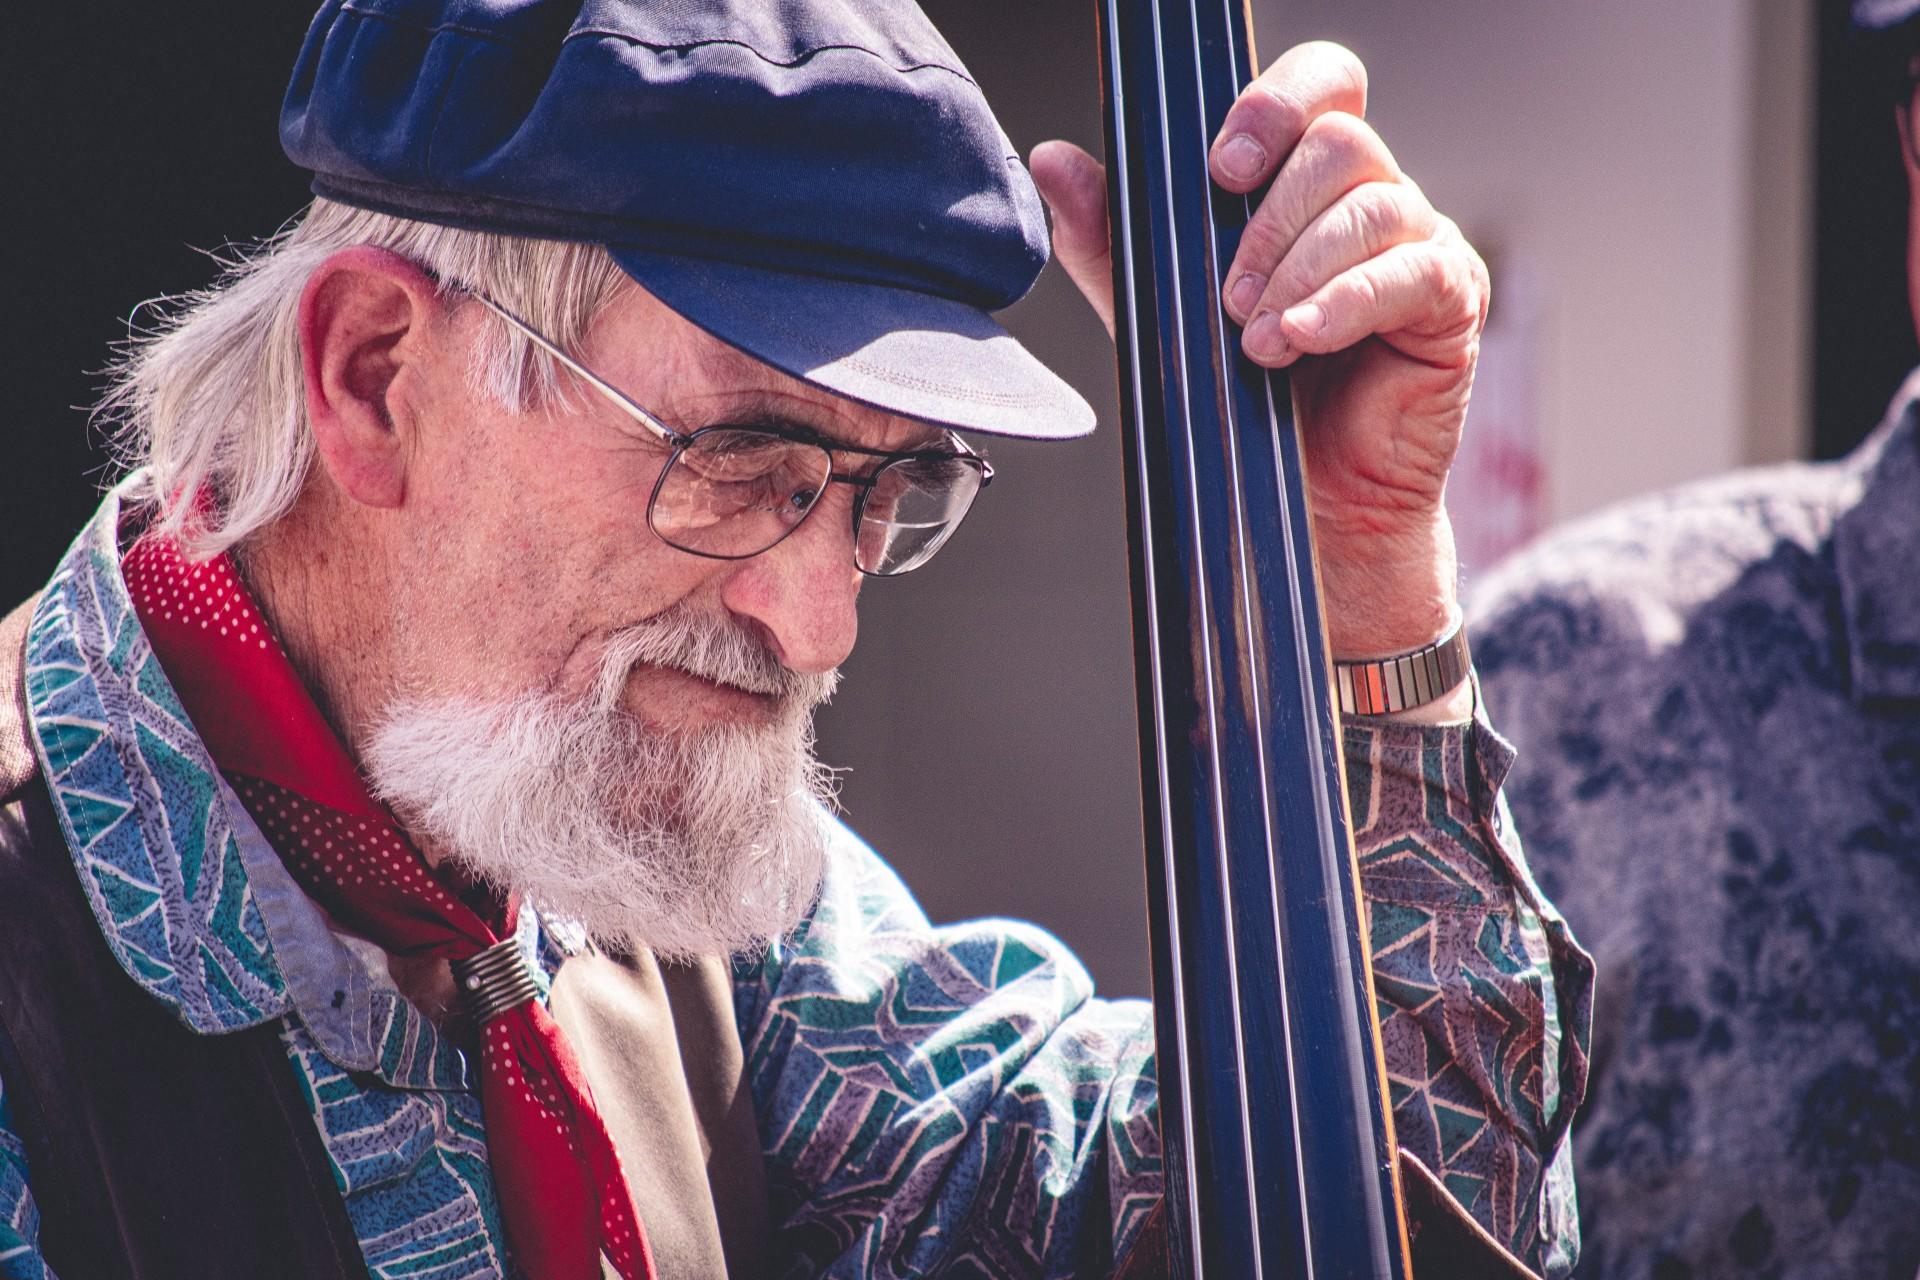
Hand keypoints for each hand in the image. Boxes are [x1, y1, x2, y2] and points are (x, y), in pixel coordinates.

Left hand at [1031, 41, 1486, 661]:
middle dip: (1269, 217)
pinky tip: (1297, 342)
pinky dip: (1344, 302)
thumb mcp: (1160, 319)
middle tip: (1228, 296)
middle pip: (1342, 140)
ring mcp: (1420, 247)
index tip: (1219, 170)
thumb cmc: (1244, 412)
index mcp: (1308, 188)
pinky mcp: (1453, 303)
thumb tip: (1052, 159)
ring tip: (1255, 342)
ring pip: (1376, 202)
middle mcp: (1372, 203)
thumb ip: (1113, 240)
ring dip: (1298, 270)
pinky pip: (1413, 271)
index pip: (1318, 89)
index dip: (1273, 106)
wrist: (1307, 514)